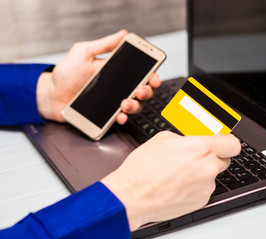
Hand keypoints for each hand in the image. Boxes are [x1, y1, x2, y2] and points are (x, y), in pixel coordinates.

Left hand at [36, 29, 160, 123]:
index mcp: (117, 71)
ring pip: (136, 105)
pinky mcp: (107, 115)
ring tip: (125, 103)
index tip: (153, 77)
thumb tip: (122, 34)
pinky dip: (123, 118)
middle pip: (144, 90)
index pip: (140, 73)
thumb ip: (104, 45)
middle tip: (141, 90)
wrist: (51, 96)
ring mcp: (114, 101)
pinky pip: (121, 118)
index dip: (151, 75)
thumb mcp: (83, 53)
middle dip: (147, 91)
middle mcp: (119, 87)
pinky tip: (119, 115)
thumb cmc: (66, 74)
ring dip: (135, 105)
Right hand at [101, 131, 240, 230]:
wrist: (132, 195)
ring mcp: (206, 186)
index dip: (228, 142)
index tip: (223, 142)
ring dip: (202, 173)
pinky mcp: (201, 201)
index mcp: (200, 148)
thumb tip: (195, 138)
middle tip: (195, 157)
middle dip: (213, 157)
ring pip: (212, 175)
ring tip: (179, 173)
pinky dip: (195, 187)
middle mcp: (208, 167)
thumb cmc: (143, 168)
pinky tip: (178, 185)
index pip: (233, 143)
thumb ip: (187, 137)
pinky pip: (204, 190)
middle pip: (225, 160)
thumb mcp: (164, 138)